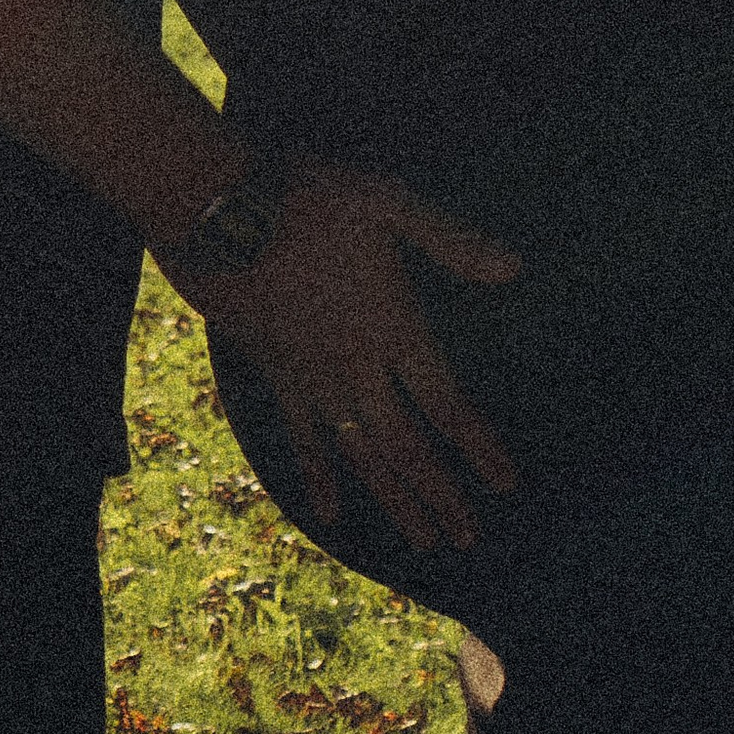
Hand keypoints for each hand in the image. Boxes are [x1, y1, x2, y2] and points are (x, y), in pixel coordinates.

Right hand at [200, 160, 521, 555]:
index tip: (507, 486)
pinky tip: (331, 515)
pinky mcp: (273, 371)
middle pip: (408, 447)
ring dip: (394, 501)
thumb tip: (515, 268)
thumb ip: (451, 240)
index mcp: (394, 326)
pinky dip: (317, 477)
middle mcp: (357, 365)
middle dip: (441, 496)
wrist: (218, 203)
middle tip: (467, 538)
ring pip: (361, 456)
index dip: (479, 449)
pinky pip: (300, 438)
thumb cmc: (306, 193)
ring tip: (422, 540)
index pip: (448, 406)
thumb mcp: (387, 201)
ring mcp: (313, 376)